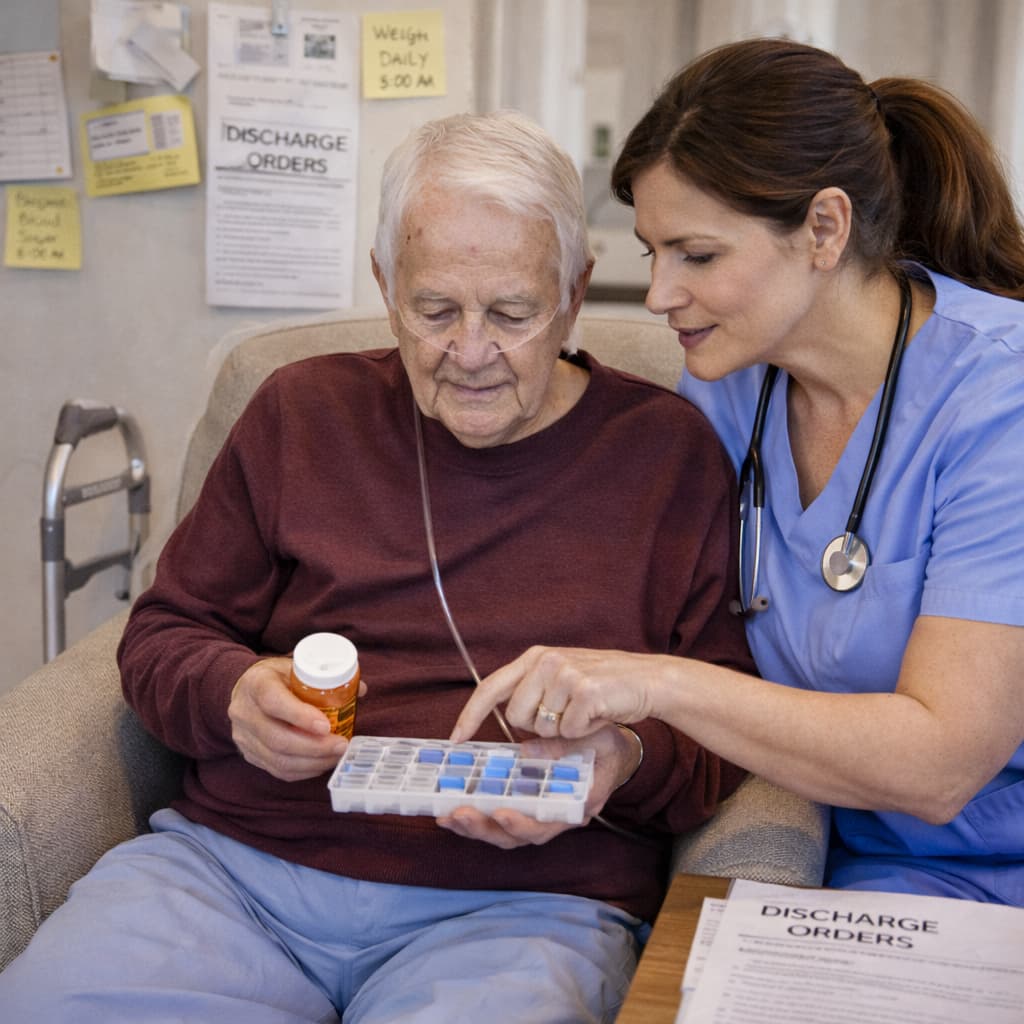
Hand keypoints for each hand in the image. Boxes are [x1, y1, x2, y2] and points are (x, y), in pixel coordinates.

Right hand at [228, 656, 364, 781]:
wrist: (245, 689)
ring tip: (336, 756)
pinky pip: (276, 770)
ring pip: (277, 759)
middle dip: (314, 747)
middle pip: (277, 738)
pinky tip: (321, 764)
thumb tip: (360, 689)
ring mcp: (243, 736)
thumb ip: (326, 677)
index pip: (274, 702)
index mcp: (256, 683)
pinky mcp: (248, 754)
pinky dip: (303, 771)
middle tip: (341, 745)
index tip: (327, 725)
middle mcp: (244, 711)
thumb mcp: (296, 667)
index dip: (300, 716)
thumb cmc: (277, 677)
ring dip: (312, 762)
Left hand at [436, 724, 639, 847]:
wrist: (615, 753)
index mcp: (576, 806)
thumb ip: (563, 746)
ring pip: (504, 833)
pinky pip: (499, 818)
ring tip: (446, 816)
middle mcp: (556, 819)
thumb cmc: (606, 745)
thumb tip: (526, 751)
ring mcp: (539, 815)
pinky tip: (452, 808)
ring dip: (474, 827)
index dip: (522, 824)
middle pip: (518, 836)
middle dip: (485, 828)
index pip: (546, 825)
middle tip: (457, 814)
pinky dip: (476, 815)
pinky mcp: (526, 806)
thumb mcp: (594, 739)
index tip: (501, 813)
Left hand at [450, 645, 662, 743]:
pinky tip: (598, 716)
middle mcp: (545, 660)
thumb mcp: (561, 686)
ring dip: (564, 730)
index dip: (470, 714)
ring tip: (585, 713)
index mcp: (535, 657)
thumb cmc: (603, 689)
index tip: (456, 740)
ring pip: (541, 727)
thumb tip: (511, 742)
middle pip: (515, 715)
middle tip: (566, 715)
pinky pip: (568, 731)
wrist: (648, 680)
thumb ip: (532, 701)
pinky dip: (583, 732)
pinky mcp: (585, 690)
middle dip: (538, 727)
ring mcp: (564, 672)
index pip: (491, 686)